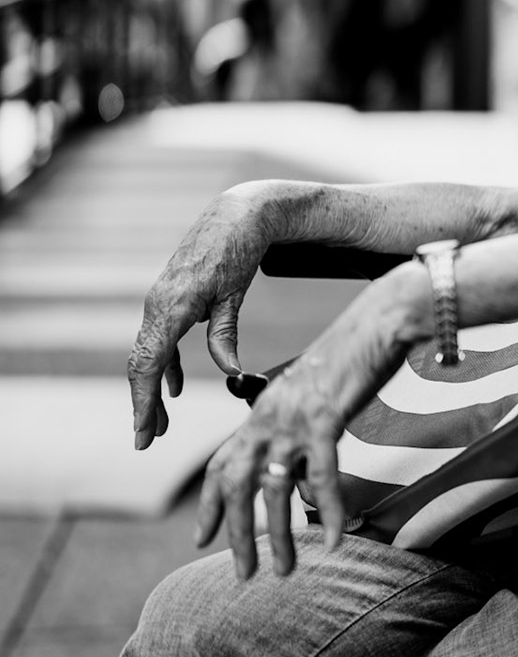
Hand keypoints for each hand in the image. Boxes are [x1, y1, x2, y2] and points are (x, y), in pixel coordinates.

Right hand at [127, 187, 281, 449]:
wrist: (234, 216)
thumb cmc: (237, 253)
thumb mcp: (235, 297)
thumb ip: (226, 338)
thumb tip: (232, 375)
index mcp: (171, 307)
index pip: (150, 364)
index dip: (145, 401)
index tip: (145, 432)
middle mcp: (157, 306)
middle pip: (142, 366)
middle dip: (143, 405)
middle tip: (148, 440)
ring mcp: (158, 302)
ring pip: (148, 355)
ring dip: (153, 390)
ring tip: (161, 424)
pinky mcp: (167, 301)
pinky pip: (160, 341)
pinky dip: (166, 366)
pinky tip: (174, 387)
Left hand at [196, 276, 420, 577]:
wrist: (380, 321)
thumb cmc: (356, 355)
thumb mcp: (314, 394)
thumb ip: (301, 429)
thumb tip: (304, 470)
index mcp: (263, 411)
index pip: (222, 463)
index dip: (209, 504)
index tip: (201, 538)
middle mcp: (268, 418)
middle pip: (237, 485)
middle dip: (236, 534)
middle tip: (242, 573)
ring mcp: (294, 420)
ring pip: (275, 490)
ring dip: (278, 537)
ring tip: (284, 570)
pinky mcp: (325, 420)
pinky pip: (322, 477)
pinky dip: (328, 512)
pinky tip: (333, 539)